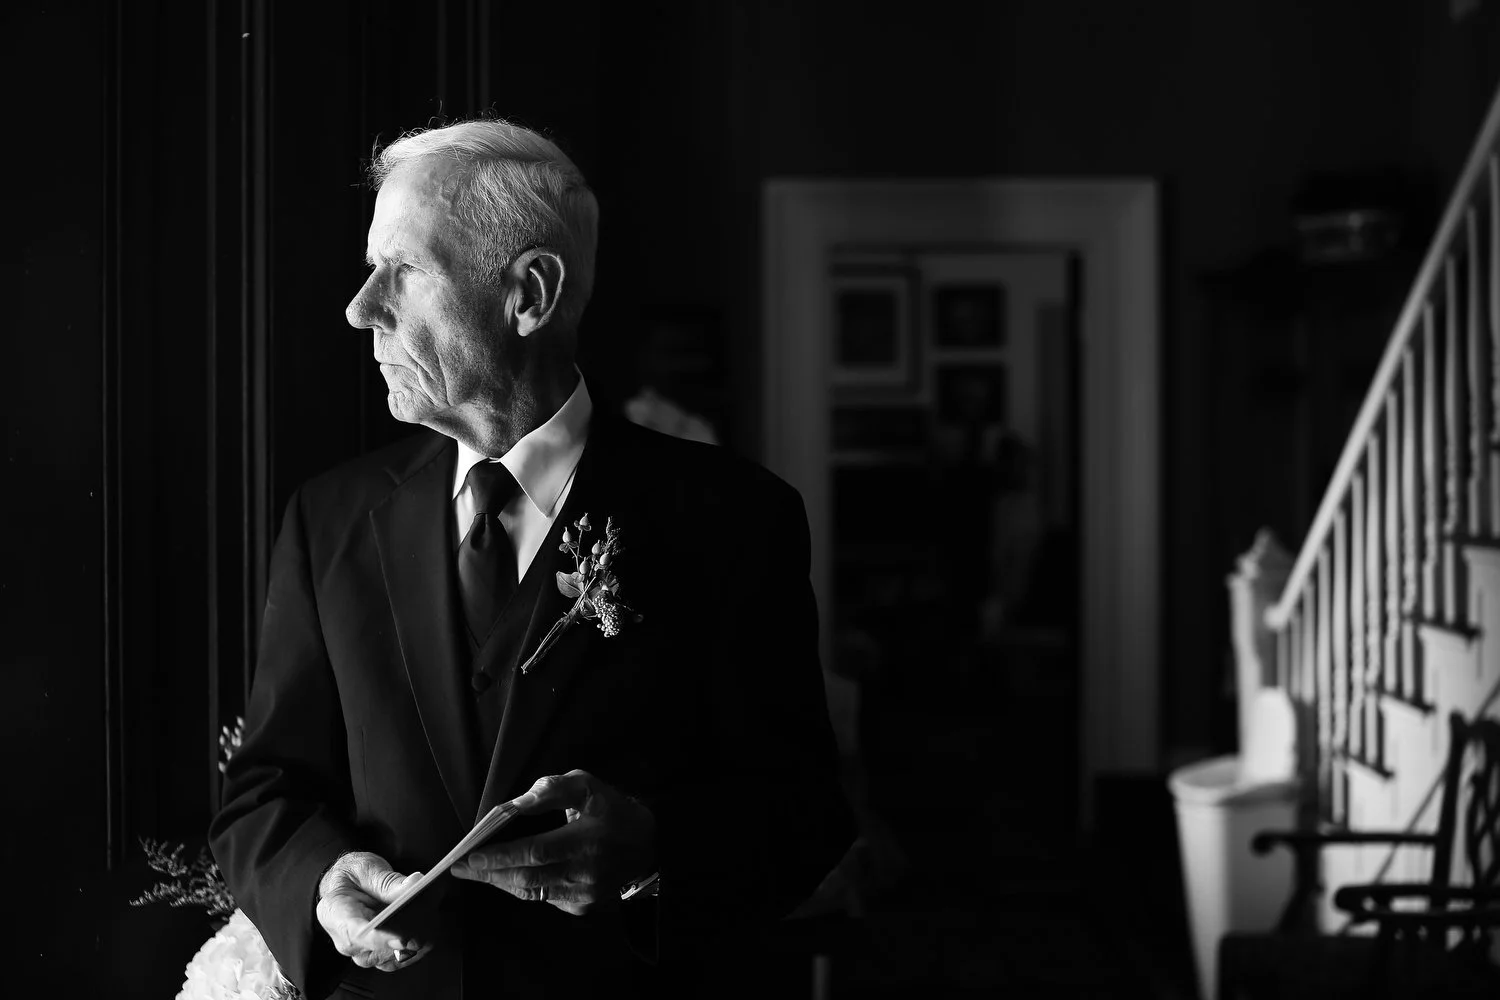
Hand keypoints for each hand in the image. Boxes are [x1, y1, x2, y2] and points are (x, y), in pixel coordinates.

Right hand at [315, 852, 430, 971]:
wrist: (347, 884)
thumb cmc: (353, 876)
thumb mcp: (367, 869)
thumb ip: (388, 880)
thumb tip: (415, 884)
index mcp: (336, 915)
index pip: (357, 934)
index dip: (381, 940)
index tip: (403, 938)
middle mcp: (347, 941)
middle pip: (378, 951)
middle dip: (408, 937)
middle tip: (430, 915)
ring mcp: (363, 951)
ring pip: (393, 958)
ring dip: (417, 941)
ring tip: (433, 916)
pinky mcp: (380, 954)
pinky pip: (402, 958)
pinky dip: (419, 945)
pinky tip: (431, 926)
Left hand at [450, 769, 654, 915]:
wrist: (648, 846)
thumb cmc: (613, 810)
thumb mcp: (588, 786)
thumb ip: (552, 790)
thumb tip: (516, 805)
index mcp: (586, 840)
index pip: (535, 852)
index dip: (501, 857)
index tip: (471, 856)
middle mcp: (583, 872)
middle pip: (527, 878)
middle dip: (490, 873)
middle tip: (460, 869)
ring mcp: (583, 894)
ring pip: (532, 892)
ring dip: (501, 883)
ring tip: (476, 873)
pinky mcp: (582, 905)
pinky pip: (544, 899)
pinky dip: (522, 888)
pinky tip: (505, 878)